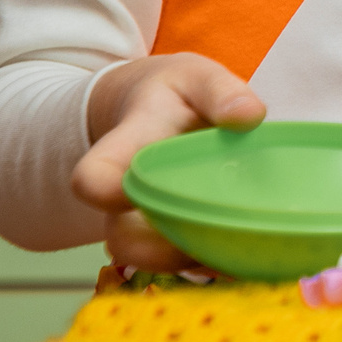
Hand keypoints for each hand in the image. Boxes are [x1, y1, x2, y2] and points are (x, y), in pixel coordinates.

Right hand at [74, 54, 265, 271]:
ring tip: (243, 241)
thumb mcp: (195, 77)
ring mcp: (143, 225)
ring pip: (155, 263)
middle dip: (169, 247)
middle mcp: (125, 199)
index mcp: (125, 149)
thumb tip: (249, 116)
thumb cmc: (177, 95)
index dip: (108, 194)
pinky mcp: (169, 241)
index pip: (92, 179)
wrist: (157, 114)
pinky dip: (214, 264)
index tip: (147, 188)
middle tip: (222, 227)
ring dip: (197, 261)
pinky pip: (184, 265)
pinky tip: (248, 249)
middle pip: (123, 240)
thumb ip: (220, 91)